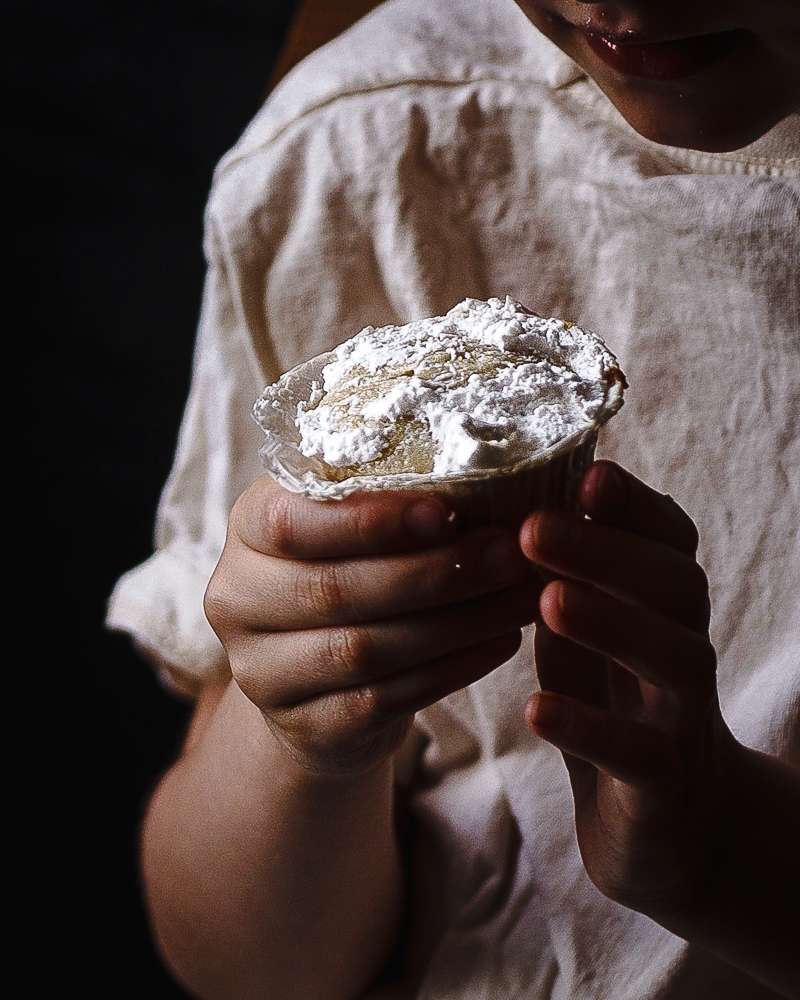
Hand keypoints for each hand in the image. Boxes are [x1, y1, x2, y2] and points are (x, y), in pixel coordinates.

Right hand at [205, 475, 539, 775]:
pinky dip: (452, 669)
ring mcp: (263, 672)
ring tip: (523, 599)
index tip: (445, 512)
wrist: (315, 678)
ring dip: (457, 622)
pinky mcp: (304, 726)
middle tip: (511, 554)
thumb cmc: (347, 570)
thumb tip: (482, 473)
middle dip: (436, 572)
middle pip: (336, 590)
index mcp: (248, 528)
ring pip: (365, 649)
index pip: (291, 523)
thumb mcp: (348, 522)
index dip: (368, 521)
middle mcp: (239, 600)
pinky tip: (499, 643)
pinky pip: (385, 699)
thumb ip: (385, 494)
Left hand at [520, 460, 733, 918]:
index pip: (669, 542)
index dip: (635, 506)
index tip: (587, 476)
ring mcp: (682, 721)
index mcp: (662, 610)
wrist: (668, 828)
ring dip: (613, 623)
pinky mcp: (665, 789)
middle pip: (675, 587)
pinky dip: (592, 729)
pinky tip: (538, 709)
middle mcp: (683, 652)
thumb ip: (564, 577)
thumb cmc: (612, 706)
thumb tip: (506, 500)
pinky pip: (641, 756)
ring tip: (547, 601)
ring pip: (675, 660)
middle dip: (608, 552)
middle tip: (533, 528)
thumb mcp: (588, 634)